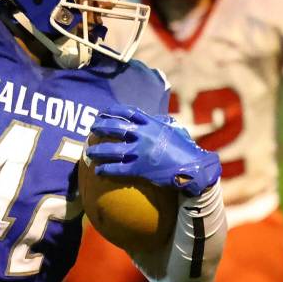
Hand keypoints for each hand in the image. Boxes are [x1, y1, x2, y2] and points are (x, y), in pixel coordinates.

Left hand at [87, 104, 221, 195]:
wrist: (193, 168)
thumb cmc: (186, 149)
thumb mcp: (174, 130)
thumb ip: (163, 123)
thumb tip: (158, 118)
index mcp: (151, 124)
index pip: (128, 112)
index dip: (112, 110)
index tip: (102, 112)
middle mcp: (144, 135)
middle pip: (115, 127)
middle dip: (101, 126)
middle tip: (92, 129)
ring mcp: (140, 152)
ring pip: (112, 149)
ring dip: (98, 150)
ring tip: (89, 152)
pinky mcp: (140, 168)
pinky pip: (118, 168)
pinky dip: (106, 169)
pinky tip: (98, 171)